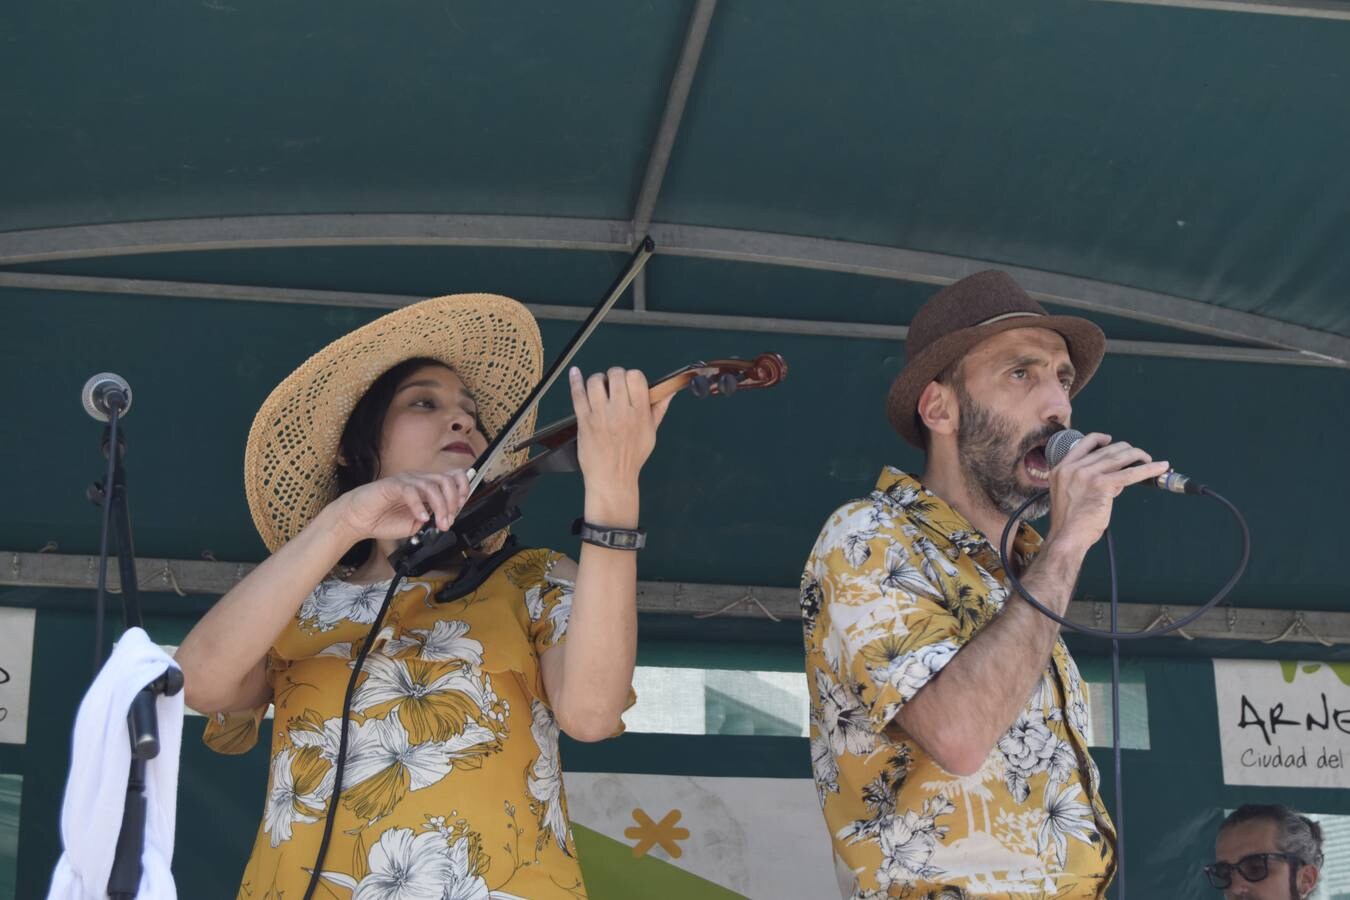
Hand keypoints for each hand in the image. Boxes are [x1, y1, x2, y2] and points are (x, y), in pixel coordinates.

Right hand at [333, 470, 470, 541]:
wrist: (359, 520)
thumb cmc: (384, 519)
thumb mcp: (415, 524)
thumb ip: (431, 519)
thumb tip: (447, 520)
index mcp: (426, 487)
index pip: (452, 477)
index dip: (462, 489)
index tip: (460, 508)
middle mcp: (418, 480)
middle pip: (446, 480)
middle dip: (453, 502)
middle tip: (448, 521)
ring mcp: (405, 481)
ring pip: (431, 485)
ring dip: (440, 507)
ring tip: (438, 523)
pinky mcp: (392, 485)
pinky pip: (410, 490)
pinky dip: (419, 505)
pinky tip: (421, 518)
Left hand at [568, 366, 671, 496]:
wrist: (612, 477)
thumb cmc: (632, 456)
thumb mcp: (651, 432)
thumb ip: (658, 409)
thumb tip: (669, 392)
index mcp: (640, 413)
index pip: (636, 377)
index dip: (631, 376)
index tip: (627, 383)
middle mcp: (620, 411)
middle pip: (616, 375)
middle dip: (614, 375)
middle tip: (612, 385)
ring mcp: (601, 416)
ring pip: (596, 382)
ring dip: (597, 380)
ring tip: (598, 388)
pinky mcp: (584, 421)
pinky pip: (577, 395)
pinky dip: (575, 381)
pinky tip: (575, 372)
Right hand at [1046, 433, 1169, 554]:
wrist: (1067, 537)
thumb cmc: (1069, 522)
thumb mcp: (1069, 494)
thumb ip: (1088, 482)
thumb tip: (1114, 479)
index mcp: (1061, 468)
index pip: (1084, 443)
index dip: (1100, 438)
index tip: (1110, 440)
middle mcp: (1073, 468)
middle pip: (1107, 450)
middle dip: (1127, 451)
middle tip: (1139, 457)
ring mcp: (1087, 475)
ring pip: (1120, 457)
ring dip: (1139, 456)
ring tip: (1151, 461)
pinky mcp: (1102, 485)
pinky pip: (1130, 474)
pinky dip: (1148, 469)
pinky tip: (1159, 467)